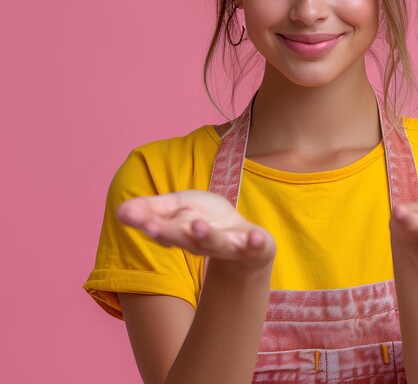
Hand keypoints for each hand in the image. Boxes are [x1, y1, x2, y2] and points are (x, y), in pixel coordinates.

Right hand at [116, 189, 275, 267]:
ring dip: (207, 236)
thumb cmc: (208, 222)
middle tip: (151, 226)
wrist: (247, 244)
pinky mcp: (255, 247)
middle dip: (169, 232)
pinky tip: (256, 237)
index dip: (149, 224)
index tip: (131, 218)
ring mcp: (230, 245)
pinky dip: (257, 243)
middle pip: (185, 238)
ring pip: (217, 243)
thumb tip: (121, 211)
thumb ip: (153, 210)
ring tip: (198, 225)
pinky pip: (257, 247)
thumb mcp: (179, 209)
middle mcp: (204, 243)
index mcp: (183, 233)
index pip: (163, 229)